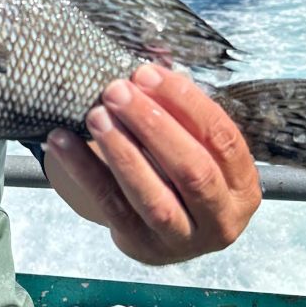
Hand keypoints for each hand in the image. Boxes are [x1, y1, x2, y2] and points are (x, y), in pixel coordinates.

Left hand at [44, 63, 260, 264]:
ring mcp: (183, 240)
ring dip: (122, 151)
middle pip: (192, 169)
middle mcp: (221, 219)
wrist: (168, 233)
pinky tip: (62, 141)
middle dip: (153, 125)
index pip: (223, 138)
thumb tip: (155, 59)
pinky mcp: (142, 248)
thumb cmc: (184, 176)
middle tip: (117, 90)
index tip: (147, 74)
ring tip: (95, 114)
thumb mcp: (196, 146)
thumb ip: (182, 110)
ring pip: (153, 195)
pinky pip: (111, 206)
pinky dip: (85, 171)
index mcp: (243, 186)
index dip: (186, 102)